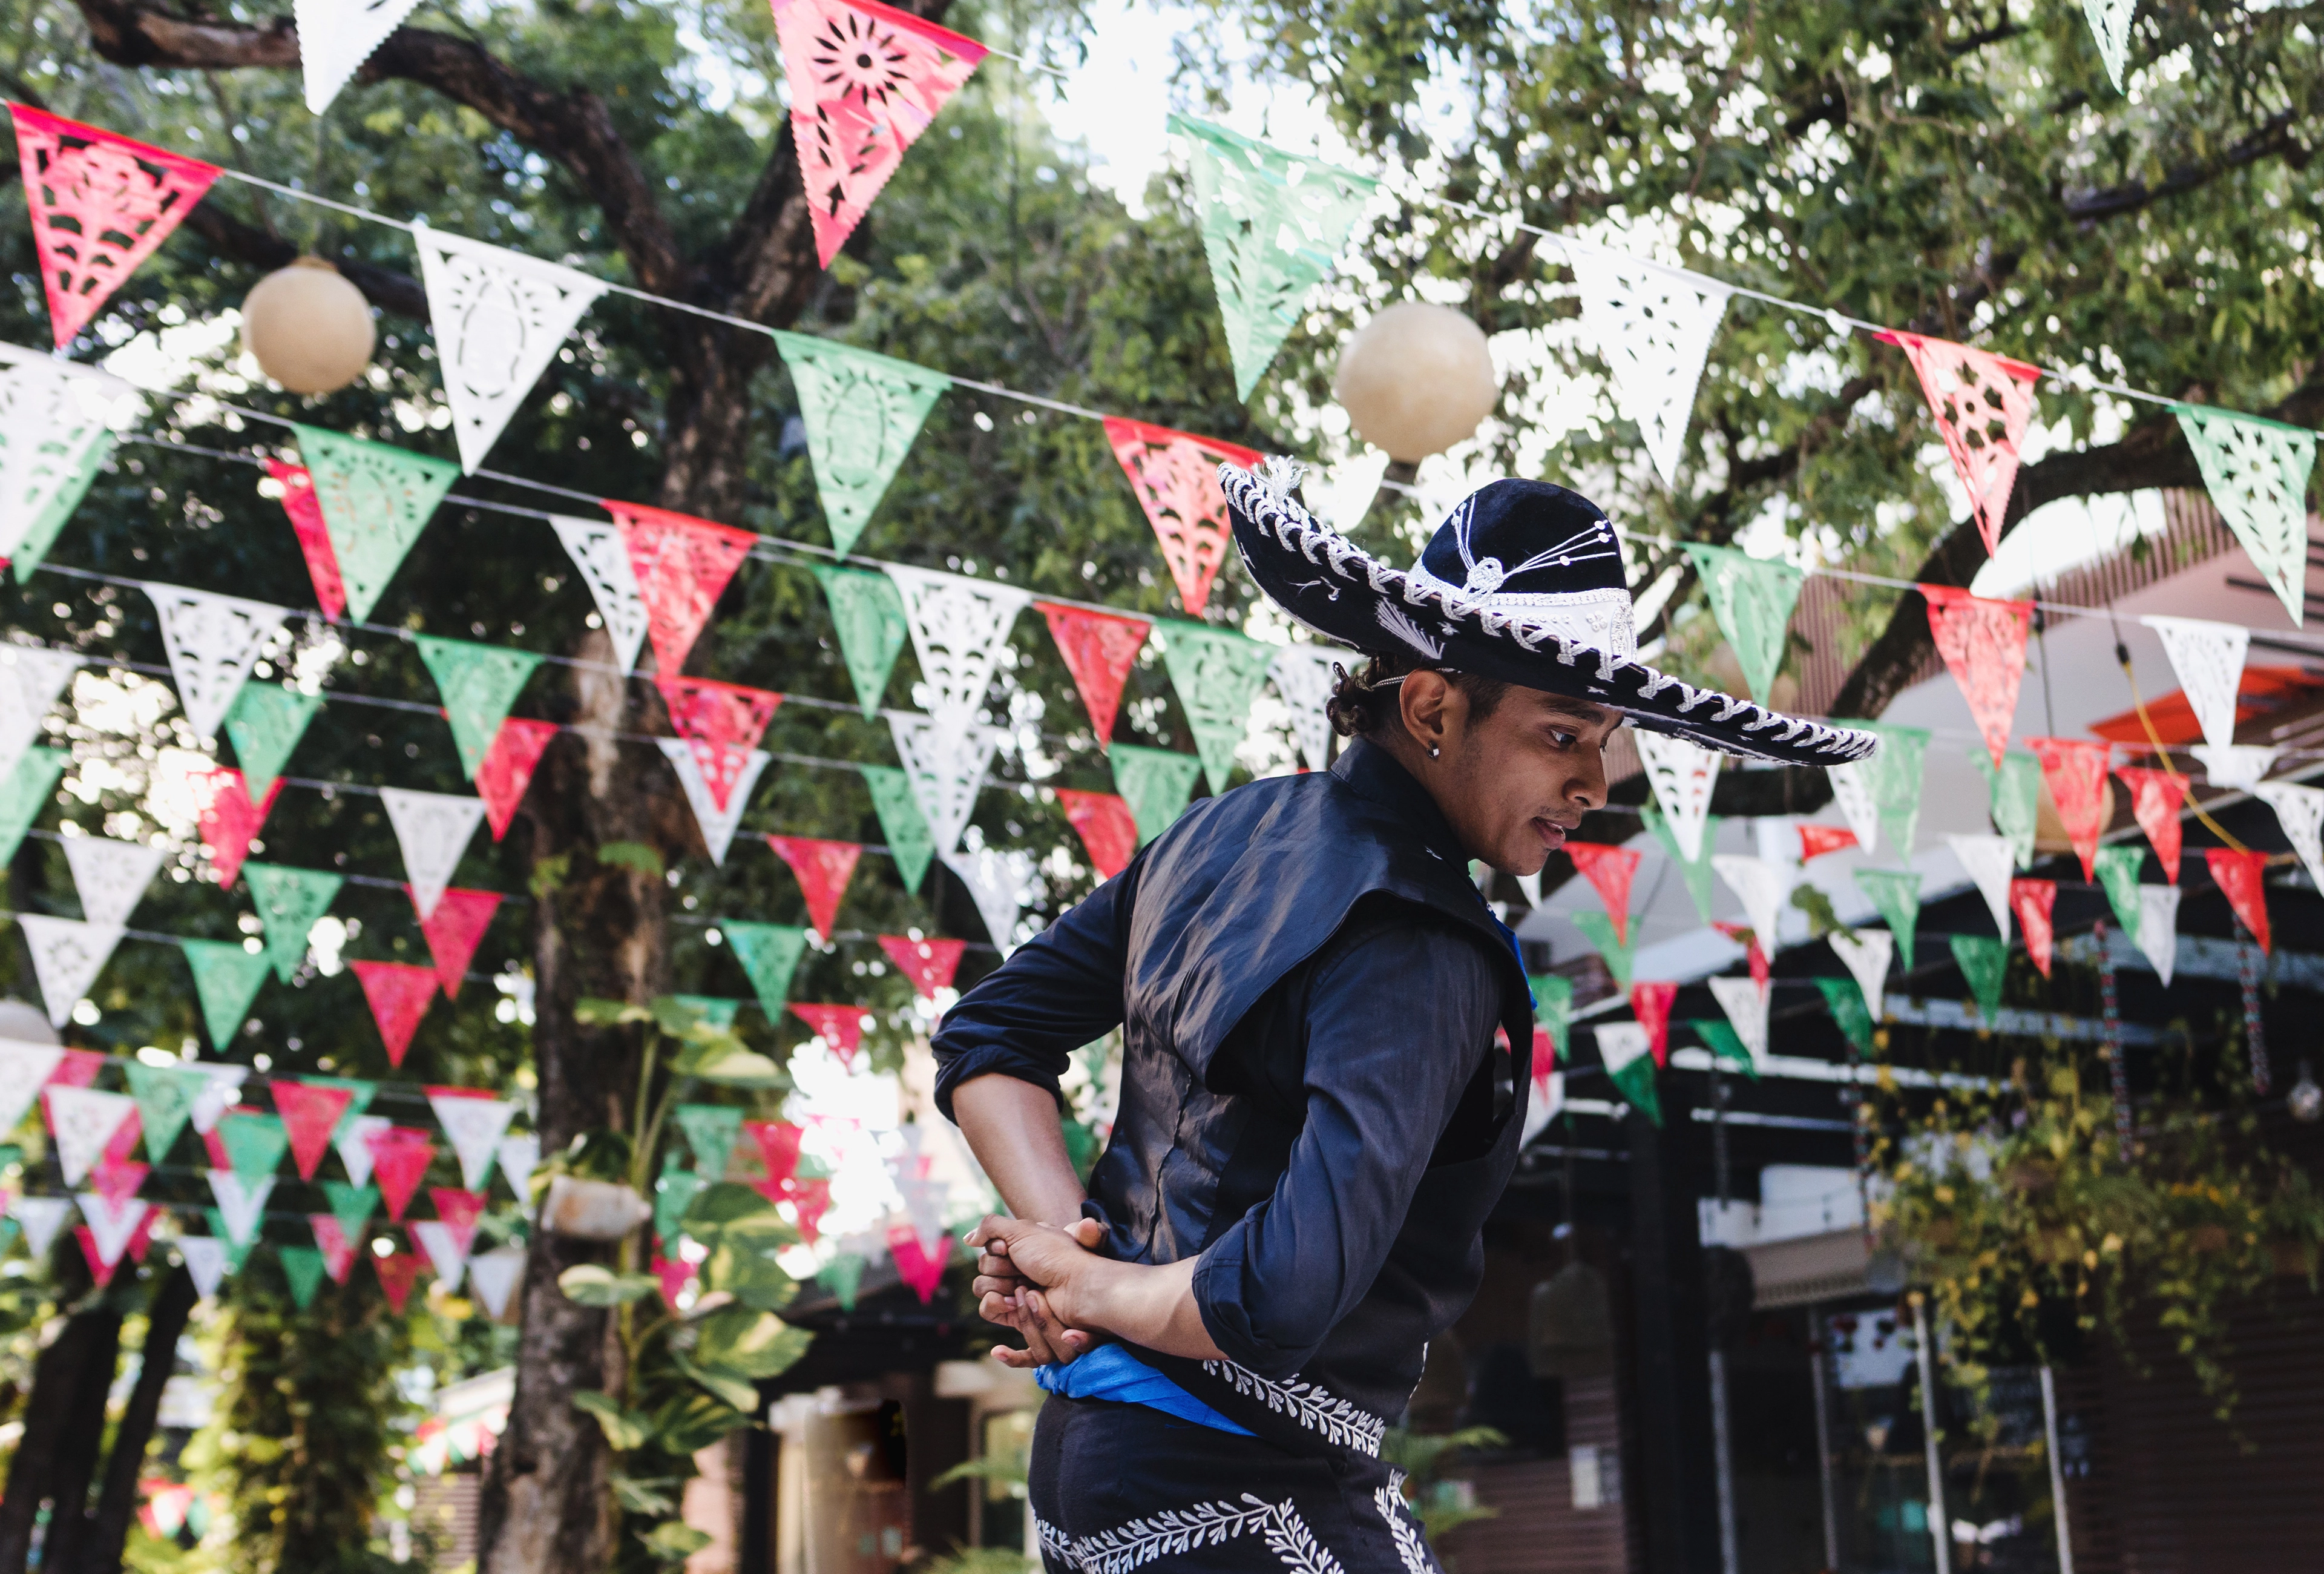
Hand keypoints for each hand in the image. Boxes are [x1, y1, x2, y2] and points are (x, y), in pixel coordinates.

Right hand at [967, 1215, 1103, 1368]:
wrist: (1075, 1285)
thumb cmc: (1054, 1254)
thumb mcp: (1023, 1229)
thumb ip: (990, 1227)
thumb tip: (967, 1240)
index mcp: (1018, 1246)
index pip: (988, 1246)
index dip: (997, 1248)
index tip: (1010, 1248)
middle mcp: (1015, 1267)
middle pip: (983, 1267)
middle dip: (1001, 1267)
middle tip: (1023, 1269)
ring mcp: (1013, 1291)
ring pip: (982, 1287)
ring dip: (1000, 1285)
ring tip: (1024, 1288)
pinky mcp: (1013, 1314)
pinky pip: (986, 1309)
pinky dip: (996, 1304)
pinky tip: (1013, 1302)